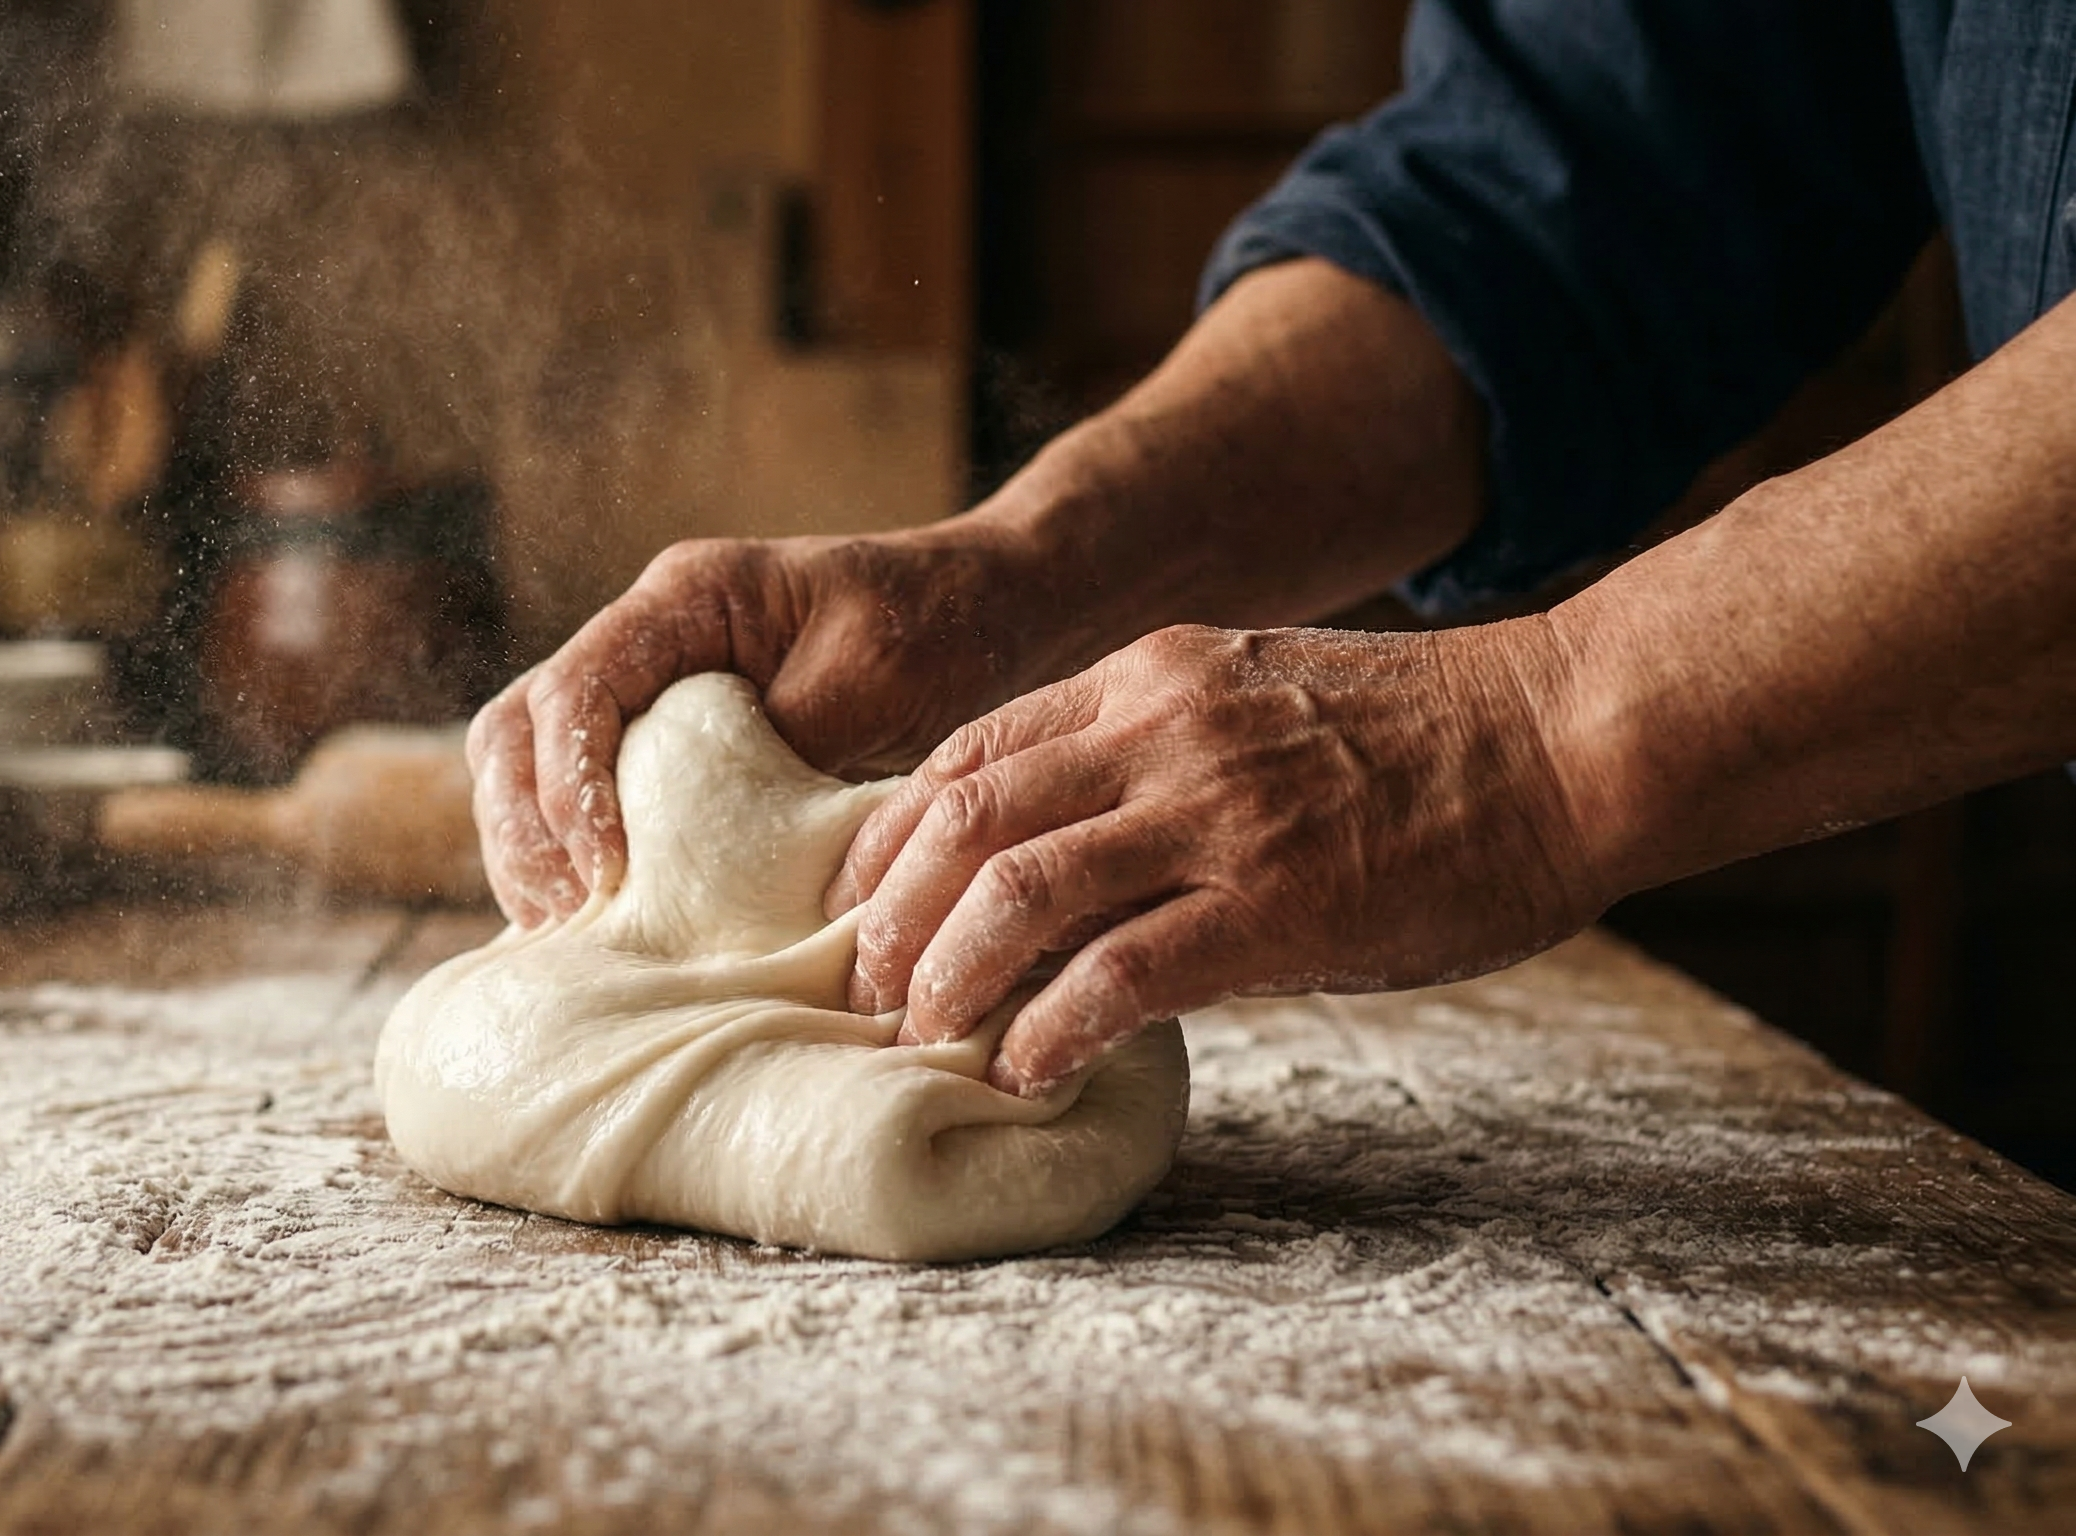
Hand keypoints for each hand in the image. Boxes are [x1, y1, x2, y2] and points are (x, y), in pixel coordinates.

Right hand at [469, 527, 1057, 925]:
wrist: (984, 611)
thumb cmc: (936, 625)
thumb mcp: (876, 672)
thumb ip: (790, 735)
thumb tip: (716, 835)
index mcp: (681, 599)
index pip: (574, 690)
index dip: (568, 786)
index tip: (607, 871)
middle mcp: (642, 644)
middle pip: (515, 730)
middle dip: (523, 831)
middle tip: (564, 922)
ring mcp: (644, 698)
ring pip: (527, 772)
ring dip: (533, 858)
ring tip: (566, 940)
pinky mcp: (663, 755)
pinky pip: (583, 808)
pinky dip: (574, 869)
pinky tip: (597, 934)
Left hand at [829, 621, 1605, 1094]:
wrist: (1565, 736)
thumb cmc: (1422, 741)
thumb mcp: (1256, 703)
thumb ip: (1155, 757)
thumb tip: (1067, 856)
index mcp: (1148, 679)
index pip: (968, 753)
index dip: (891, 837)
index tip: (861, 903)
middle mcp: (1161, 732)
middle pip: (963, 820)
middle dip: (893, 915)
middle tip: (870, 989)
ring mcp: (1216, 816)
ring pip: (1016, 891)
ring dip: (948, 976)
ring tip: (926, 1036)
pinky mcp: (1276, 903)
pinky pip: (1119, 973)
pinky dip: (1050, 1026)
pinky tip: (1027, 1068)